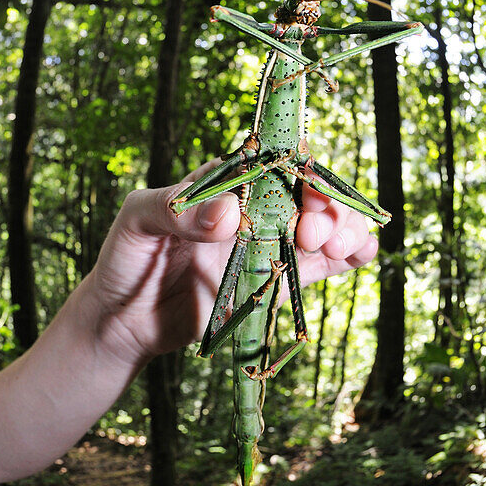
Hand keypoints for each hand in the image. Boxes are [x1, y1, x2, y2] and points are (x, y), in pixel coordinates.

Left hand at [85, 161, 378, 367]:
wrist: (122, 321)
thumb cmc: (125, 259)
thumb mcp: (136, 222)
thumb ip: (175, 211)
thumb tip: (229, 213)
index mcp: (224, 182)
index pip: (273, 164)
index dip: (298, 173)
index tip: (307, 192)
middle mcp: (254, 208)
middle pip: (308, 194)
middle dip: (326, 208)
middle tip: (316, 234)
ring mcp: (268, 244)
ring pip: (324, 226)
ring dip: (345, 228)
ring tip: (343, 246)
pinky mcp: (276, 280)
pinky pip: (320, 265)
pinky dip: (349, 256)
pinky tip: (362, 254)